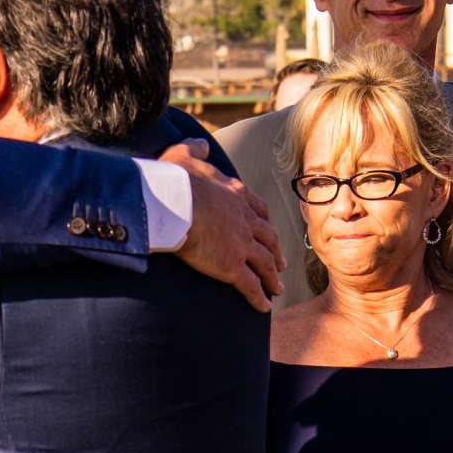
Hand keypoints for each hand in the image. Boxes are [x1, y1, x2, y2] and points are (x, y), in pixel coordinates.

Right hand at [168, 146, 280, 310]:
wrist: (173, 201)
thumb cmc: (175, 179)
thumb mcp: (185, 155)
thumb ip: (196, 149)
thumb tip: (202, 145)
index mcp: (235, 194)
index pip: (257, 209)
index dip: (264, 222)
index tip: (268, 230)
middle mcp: (244, 219)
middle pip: (267, 238)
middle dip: (275, 251)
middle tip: (279, 263)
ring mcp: (241, 244)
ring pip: (264, 263)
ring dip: (272, 277)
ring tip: (277, 288)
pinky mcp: (231, 266)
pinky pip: (250, 285)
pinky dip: (259, 298)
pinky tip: (264, 307)